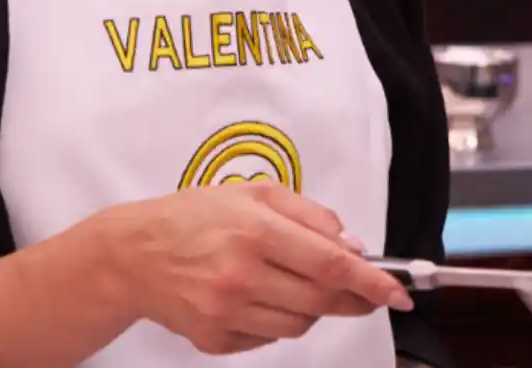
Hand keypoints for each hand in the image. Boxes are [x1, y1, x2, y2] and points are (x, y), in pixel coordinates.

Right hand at [117, 180, 412, 354]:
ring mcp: (226, 312)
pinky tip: (261, 297)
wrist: (132, 255)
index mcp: (255, 232)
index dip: (372, 282)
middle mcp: (241, 275)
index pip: (330, 265)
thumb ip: (309, 214)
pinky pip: (269, 338)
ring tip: (294, 283)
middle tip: (364, 293)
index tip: (399, 293)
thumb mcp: (253, 193)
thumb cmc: (194, 217)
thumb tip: (353, 246)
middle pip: (321, 301)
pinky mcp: (214, 338)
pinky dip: (278, 321)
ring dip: (314, 309)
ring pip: (300, 324)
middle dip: (353, 299)